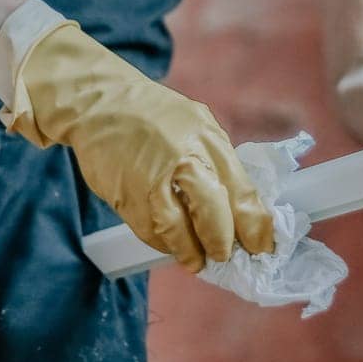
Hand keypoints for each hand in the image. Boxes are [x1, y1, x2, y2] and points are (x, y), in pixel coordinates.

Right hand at [1, 20, 275, 272]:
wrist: (100, 102)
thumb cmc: (153, 115)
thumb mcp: (197, 126)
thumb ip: (218, 162)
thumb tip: (240, 206)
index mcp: (209, 140)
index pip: (243, 191)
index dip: (256, 227)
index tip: (262, 247)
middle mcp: (184, 158)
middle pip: (215, 214)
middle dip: (224, 243)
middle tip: (227, 256)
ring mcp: (152, 178)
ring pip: (179, 230)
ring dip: (191, 252)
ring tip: (198, 260)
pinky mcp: (126, 194)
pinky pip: (149, 231)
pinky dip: (163, 244)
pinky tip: (170, 244)